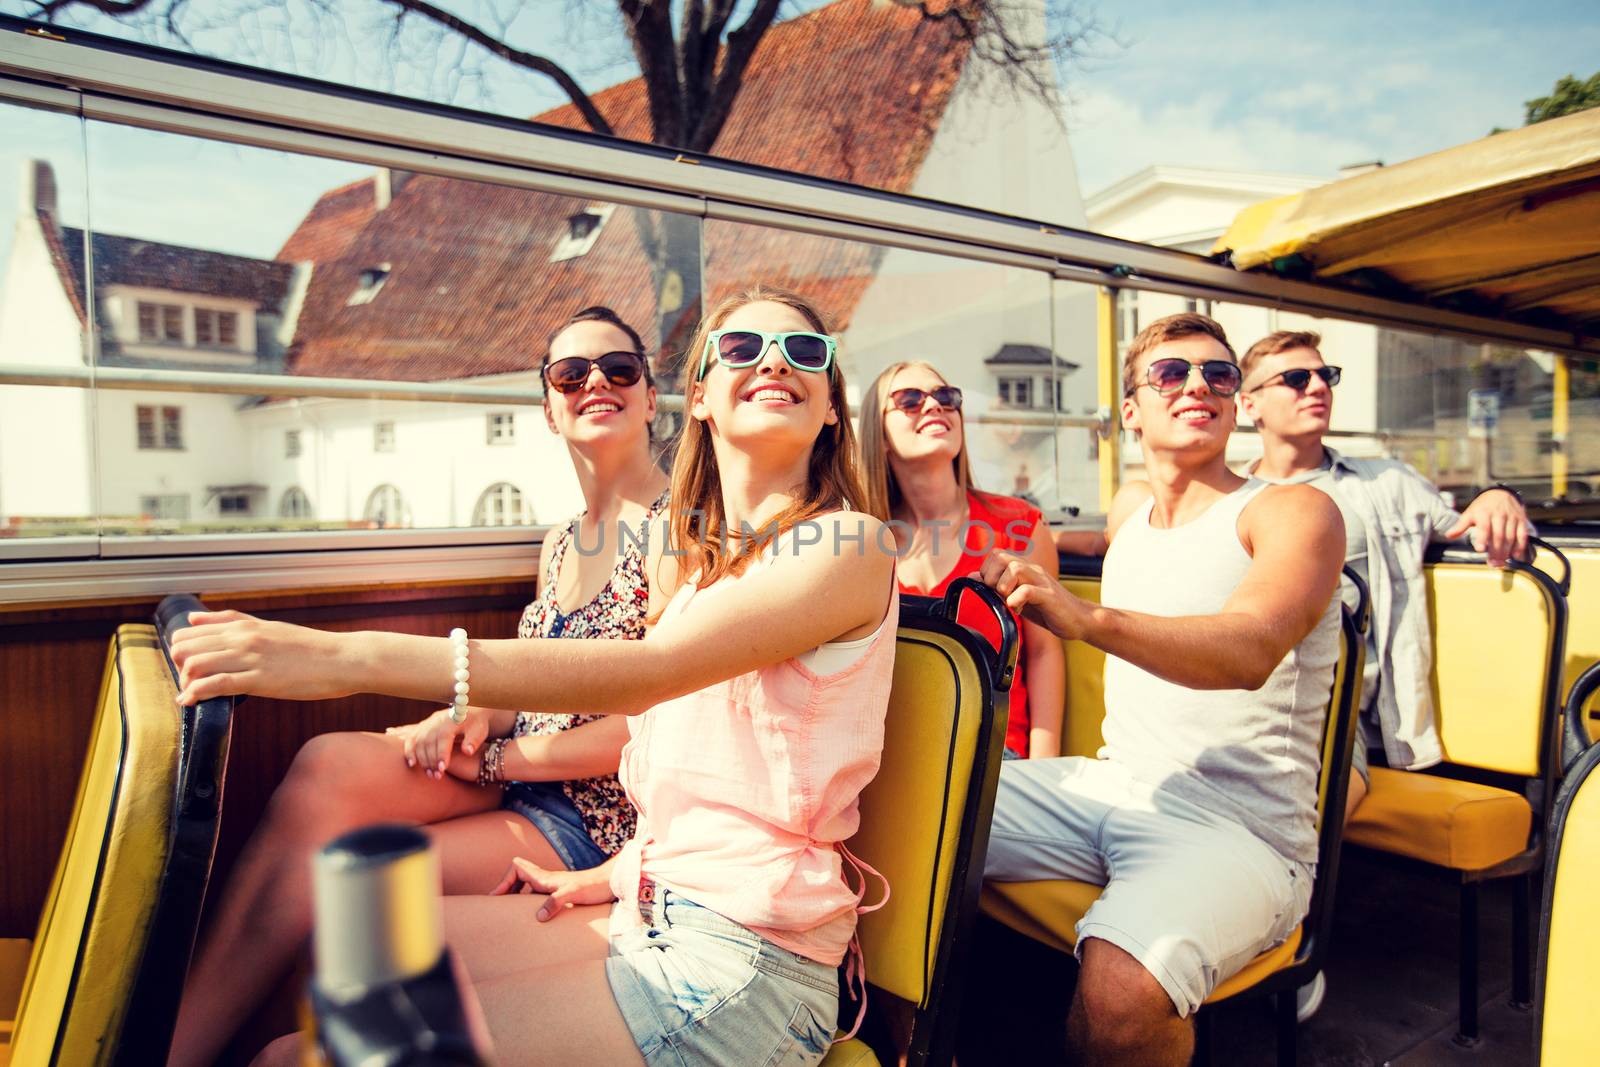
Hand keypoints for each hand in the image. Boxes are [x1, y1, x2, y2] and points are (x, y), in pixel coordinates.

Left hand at [171, 610, 350, 704]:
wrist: (342, 659)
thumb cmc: (309, 648)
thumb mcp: (268, 627)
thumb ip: (230, 621)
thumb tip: (193, 617)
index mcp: (243, 626)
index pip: (189, 632)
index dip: (182, 652)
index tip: (191, 667)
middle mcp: (241, 638)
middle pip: (185, 648)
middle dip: (178, 668)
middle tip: (192, 682)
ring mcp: (250, 658)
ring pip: (195, 665)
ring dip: (186, 683)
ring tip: (194, 694)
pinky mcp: (259, 680)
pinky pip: (216, 684)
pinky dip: (196, 694)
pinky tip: (190, 702)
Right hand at [386, 706, 489, 779]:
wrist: (469, 712)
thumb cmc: (476, 724)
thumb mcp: (480, 730)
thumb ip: (474, 740)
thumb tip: (467, 751)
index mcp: (451, 720)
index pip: (443, 738)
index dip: (442, 753)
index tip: (442, 768)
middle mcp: (436, 721)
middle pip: (428, 741)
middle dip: (431, 761)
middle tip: (437, 776)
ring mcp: (427, 723)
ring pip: (418, 741)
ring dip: (421, 759)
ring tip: (429, 774)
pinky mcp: (422, 727)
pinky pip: (411, 739)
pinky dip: (409, 751)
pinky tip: (412, 764)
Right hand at [490, 858, 615, 919]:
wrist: (612, 884)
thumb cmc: (594, 887)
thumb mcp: (573, 894)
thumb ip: (555, 902)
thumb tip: (538, 917)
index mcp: (545, 878)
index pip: (517, 868)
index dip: (505, 880)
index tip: (497, 897)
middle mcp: (547, 880)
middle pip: (518, 875)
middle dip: (506, 887)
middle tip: (498, 905)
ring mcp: (553, 887)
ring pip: (527, 886)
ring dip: (516, 895)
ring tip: (509, 912)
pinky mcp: (561, 895)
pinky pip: (537, 896)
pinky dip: (528, 902)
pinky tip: (532, 917)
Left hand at [976, 550, 1088, 640]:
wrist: (1078, 619)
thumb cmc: (1047, 608)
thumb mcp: (1018, 596)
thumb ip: (998, 585)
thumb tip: (974, 576)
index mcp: (1023, 568)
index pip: (994, 555)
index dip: (986, 573)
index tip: (992, 591)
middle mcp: (1032, 569)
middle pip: (1001, 557)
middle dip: (992, 578)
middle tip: (999, 596)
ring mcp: (1041, 580)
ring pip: (1014, 569)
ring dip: (1004, 587)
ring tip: (1009, 602)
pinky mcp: (1049, 596)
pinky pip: (1028, 590)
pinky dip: (1017, 599)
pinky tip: (1017, 609)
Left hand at [1446, 489, 1530, 567]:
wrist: (1501, 493)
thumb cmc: (1483, 507)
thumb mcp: (1469, 513)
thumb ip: (1460, 526)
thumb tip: (1448, 535)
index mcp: (1484, 513)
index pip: (1484, 527)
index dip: (1482, 539)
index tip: (1480, 550)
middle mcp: (1499, 515)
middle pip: (1498, 535)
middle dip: (1495, 551)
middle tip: (1492, 564)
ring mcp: (1511, 518)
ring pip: (1511, 537)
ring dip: (1506, 552)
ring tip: (1500, 563)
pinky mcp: (1521, 520)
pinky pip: (1522, 535)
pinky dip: (1519, 546)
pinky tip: (1514, 555)